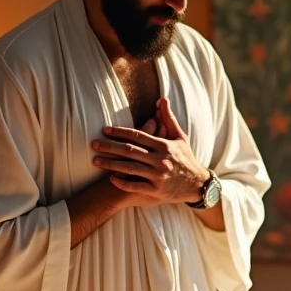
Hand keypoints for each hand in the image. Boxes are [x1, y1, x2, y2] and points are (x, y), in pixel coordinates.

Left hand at [92, 97, 208, 205]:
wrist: (197, 184)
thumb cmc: (185, 158)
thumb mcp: (179, 137)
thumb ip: (168, 118)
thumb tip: (162, 99)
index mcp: (163, 145)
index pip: (138, 135)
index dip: (120, 132)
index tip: (105, 130)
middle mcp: (160, 160)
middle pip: (130, 151)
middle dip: (110, 147)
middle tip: (93, 144)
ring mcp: (157, 176)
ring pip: (130, 169)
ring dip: (111, 164)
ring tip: (95, 161)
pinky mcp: (156, 191)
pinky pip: (136, 187)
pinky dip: (122, 183)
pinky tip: (110, 179)